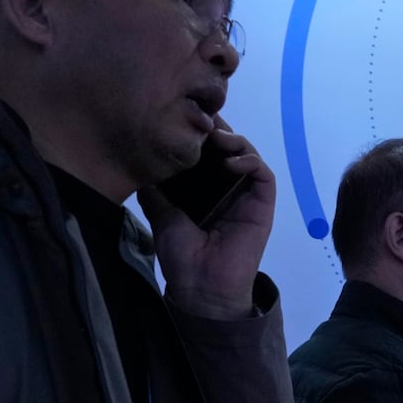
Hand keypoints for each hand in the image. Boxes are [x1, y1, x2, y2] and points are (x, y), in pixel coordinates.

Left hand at [139, 118, 276, 319]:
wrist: (201, 285)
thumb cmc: (181, 255)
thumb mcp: (160, 214)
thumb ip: (155, 188)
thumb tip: (139, 161)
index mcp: (203, 188)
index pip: (203, 152)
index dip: (196, 133)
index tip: (181, 117)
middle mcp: (225, 186)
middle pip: (226, 146)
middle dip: (215, 129)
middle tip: (200, 116)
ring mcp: (245, 193)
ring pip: (246, 153)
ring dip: (233, 140)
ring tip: (215, 136)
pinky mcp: (262, 202)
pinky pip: (262, 173)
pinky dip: (250, 160)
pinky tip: (232, 160)